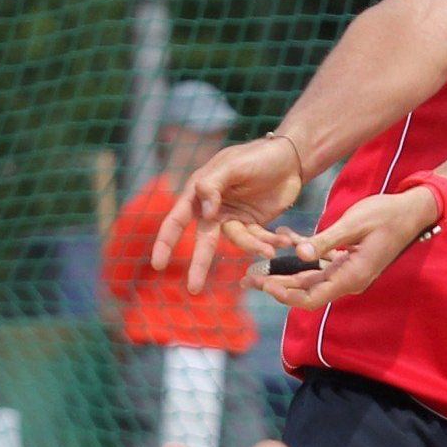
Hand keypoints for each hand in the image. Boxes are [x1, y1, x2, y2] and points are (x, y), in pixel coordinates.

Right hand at [150, 136, 303, 293]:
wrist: (289, 158)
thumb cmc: (256, 157)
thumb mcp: (232, 165)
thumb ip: (213, 184)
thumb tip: (205, 212)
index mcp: (199, 191)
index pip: (177, 218)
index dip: (166, 241)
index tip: (158, 264)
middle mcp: (212, 208)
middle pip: (204, 240)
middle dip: (199, 264)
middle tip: (193, 289)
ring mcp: (233, 217)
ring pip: (238, 241)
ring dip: (252, 246)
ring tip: (269, 250)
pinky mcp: (254, 224)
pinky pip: (258, 239)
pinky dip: (270, 241)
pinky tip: (284, 241)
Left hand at [247, 188, 439, 309]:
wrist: (414, 210)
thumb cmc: (387, 215)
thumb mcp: (354, 223)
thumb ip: (325, 240)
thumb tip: (299, 253)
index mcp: (351, 276)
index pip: (311, 297)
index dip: (285, 295)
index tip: (263, 285)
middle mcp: (348, 279)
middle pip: (306, 291)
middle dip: (276, 285)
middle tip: (248, 278)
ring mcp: (348, 271)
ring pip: (310, 277)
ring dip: (285, 271)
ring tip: (256, 265)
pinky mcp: (348, 260)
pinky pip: (320, 262)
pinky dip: (302, 253)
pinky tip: (284, 238)